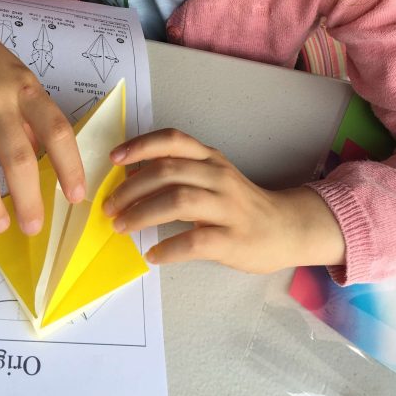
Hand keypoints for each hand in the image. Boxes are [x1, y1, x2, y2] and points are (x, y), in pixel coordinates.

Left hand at [103, 128, 345, 272]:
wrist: (286, 228)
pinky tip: (152, 255)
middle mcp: (218, 176)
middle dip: (131, 188)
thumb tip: (131, 173)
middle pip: (167, 172)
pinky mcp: (232, 239)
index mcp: (210, 158)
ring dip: (142, 214)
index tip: (113, 158)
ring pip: (177, 201)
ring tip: (121, 226)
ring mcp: (227, 207)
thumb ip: (180, 171)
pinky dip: (168, 248)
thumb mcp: (212, 176)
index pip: (172, 140)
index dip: (140, 146)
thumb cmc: (241, 204)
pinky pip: (194, 241)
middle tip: (109, 206)